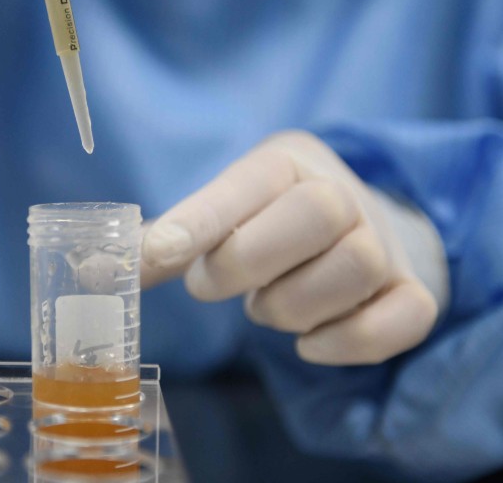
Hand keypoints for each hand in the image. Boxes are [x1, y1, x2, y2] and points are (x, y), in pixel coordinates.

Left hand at [142, 130, 447, 364]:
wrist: (363, 229)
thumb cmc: (271, 222)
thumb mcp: (223, 212)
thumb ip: (165, 240)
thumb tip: (90, 272)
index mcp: (285, 161)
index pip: (246, 183)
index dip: (201, 220)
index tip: (159, 256)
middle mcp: (343, 192)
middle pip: (316, 213)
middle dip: (250, 261)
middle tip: (210, 288)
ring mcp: (386, 242)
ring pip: (353, 267)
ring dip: (291, 305)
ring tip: (264, 306)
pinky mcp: (413, 292)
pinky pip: (396, 319)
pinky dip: (347, 341)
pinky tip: (310, 342)